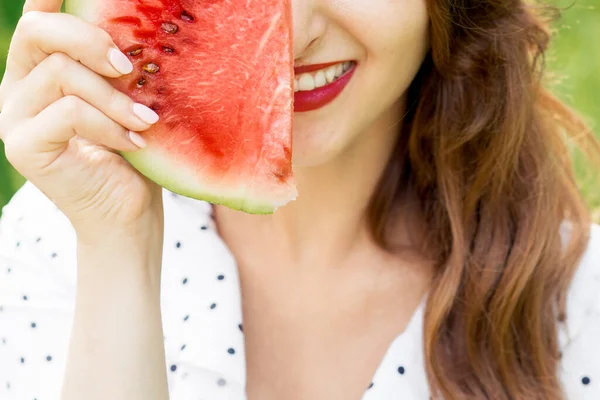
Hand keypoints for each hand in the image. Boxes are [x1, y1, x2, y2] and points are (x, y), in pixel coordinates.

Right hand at [0, 0, 164, 241]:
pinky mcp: (23, 147)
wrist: (127, 214)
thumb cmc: (132, 155)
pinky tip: (134, 144)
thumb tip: (136, 31)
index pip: (36, 20)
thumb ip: (117, 68)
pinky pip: (68, 113)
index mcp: (40, 72)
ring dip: (114, 98)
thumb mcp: (128, 101)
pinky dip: (109, 126)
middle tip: (130, 68)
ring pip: (60, 75)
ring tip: (147, 122)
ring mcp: (15, 118)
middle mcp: (18, 88)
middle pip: (37, 32)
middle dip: (90, 41)